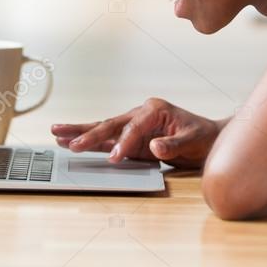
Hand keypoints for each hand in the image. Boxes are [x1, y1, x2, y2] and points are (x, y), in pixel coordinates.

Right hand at [51, 97, 221, 168]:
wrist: (209, 139)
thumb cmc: (202, 136)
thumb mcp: (192, 140)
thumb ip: (173, 144)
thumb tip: (155, 146)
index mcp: (154, 109)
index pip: (133, 127)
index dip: (123, 142)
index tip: (115, 157)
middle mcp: (140, 113)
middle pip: (110, 123)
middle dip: (89, 133)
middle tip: (68, 141)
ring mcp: (133, 125)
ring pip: (103, 129)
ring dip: (81, 133)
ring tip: (57, 133)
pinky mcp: (131, 138)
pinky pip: (107, 139)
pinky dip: (90, 141)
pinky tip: (73, 142)